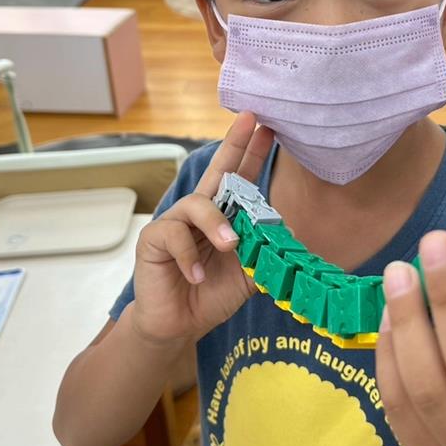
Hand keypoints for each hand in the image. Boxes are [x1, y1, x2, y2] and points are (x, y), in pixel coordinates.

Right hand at [128, 112, 274, 345]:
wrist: (180, 325)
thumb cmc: (211, 294)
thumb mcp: (248, 275)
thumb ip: (266, 255)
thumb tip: (291, 233)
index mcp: (225, 217)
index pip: (242, 179)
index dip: (254, 153)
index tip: (269, 128)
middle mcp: (200, 213)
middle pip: (218, 171)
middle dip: (234, 144)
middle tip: (250, 119)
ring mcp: (176, 223)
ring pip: (198, 204)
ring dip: (217, 224)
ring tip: (230, 246)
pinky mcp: (154, 239)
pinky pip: (173, 235)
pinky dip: (189, 257)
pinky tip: (196, 275)